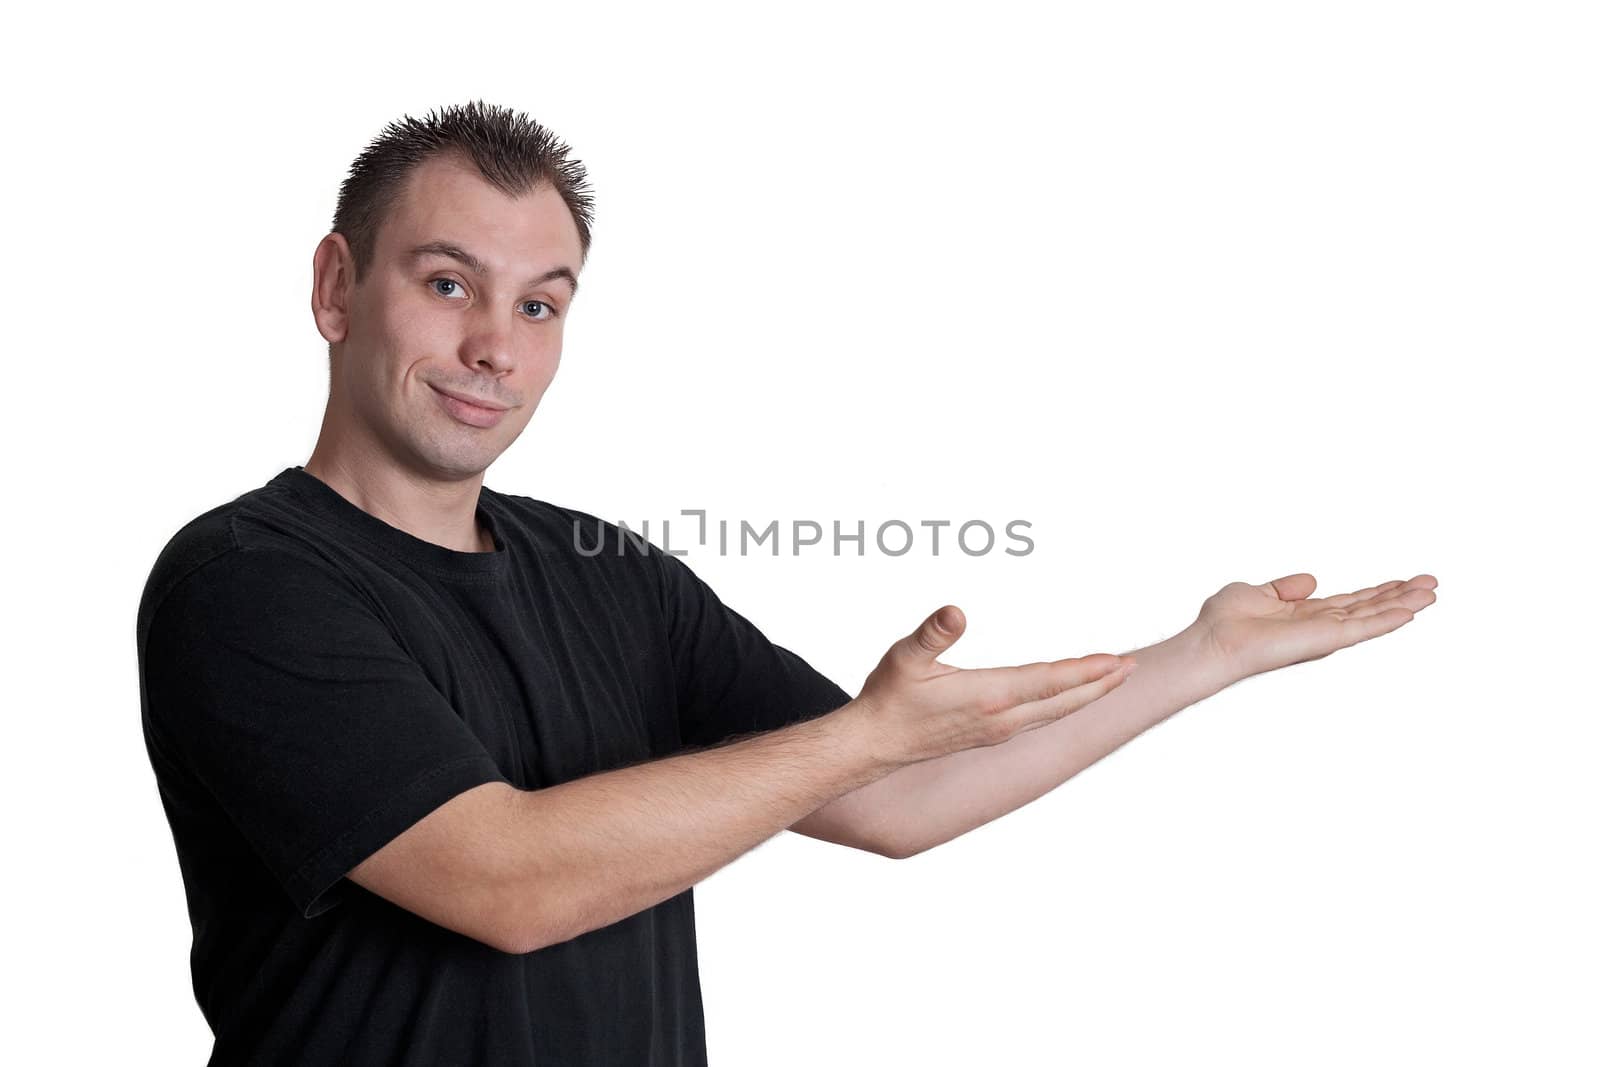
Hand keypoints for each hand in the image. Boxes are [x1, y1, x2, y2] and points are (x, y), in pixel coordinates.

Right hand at [849, 605, 1134, 767]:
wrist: (872, 746)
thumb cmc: (887, 699)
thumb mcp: (904, 658)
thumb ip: (932, 633)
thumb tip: (955, 611)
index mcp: (989, 697)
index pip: (1050, 681)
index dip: (1086, 670)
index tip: (1117, 660)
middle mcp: (1001, 719)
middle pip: (1065, 702)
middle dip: (1101, 684)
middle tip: (1133, 666)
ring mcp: (998, 731)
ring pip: (1055, 713)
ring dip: (1087, 696)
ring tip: (1112, 679)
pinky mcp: (991, 735)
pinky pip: (1041, 719)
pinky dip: (1064, 706)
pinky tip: (1067, 699)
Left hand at [1191, 572, 1437, 684]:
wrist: (1213, 642)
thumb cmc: (1223, 622)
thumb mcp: (1256, 591)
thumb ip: (1284, 587)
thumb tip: (1310, 580)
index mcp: (1305, 614)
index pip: (1350, 602)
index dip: (1377, 591)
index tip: (1403, 580)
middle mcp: (1319, 625)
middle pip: (1369, 608)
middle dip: (1401, 595)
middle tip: (1431, 583)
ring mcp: (1324, 633)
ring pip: (1373, 617)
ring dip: (1404, 604)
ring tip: (1432, 592)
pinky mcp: (1325, 639)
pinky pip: (1363, 629)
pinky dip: (1388, 619)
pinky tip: (1411, 611)